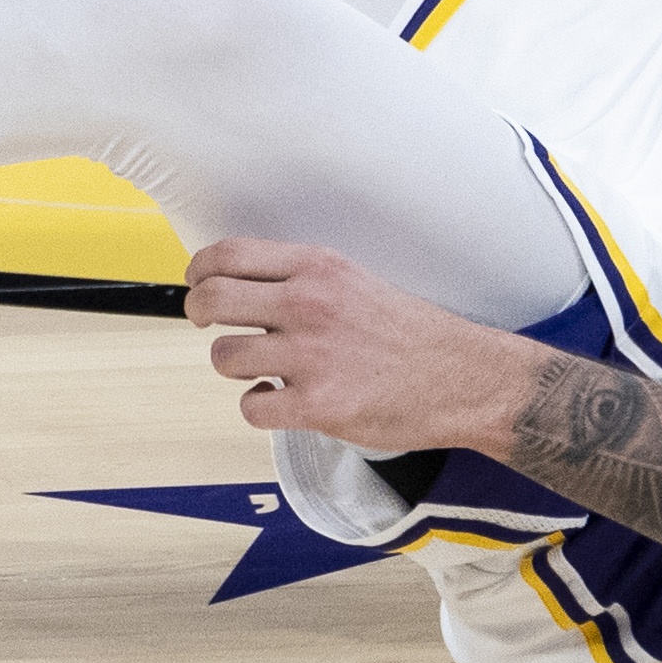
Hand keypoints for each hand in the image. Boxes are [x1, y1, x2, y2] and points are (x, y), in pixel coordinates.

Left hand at [183, 238, 536, 454]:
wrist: (462, 377)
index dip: (199, 271)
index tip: (199, 284)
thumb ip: (300, 280)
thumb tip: (239, 286)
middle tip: (210, 325)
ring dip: (235, 365)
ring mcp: (311, 356)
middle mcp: (309, 304)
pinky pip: (251, 407)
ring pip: (224, 356)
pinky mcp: (318, 405)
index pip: (228, 254)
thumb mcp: (355, 282)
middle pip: (212, 300)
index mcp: (318, 267)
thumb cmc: (409, 333)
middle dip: (199, 314)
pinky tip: (281, 400)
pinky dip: (259, 406)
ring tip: (263, 368)